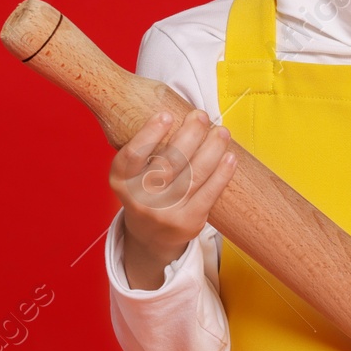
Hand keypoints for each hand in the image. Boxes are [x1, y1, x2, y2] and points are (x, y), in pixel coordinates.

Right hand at [108, 108, 236, 288]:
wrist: (152, 237)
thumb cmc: (147, 191)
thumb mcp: (135, 173)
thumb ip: (149, 148)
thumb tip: (182, 114)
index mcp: (121, 181)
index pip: (132, 155)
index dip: (149, 134)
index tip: (166, 114)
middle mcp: (139, 199)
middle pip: (169, 162)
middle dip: (190, 134)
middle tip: (201, 116)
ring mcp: (163, 214)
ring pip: (193, 175)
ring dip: (212, 149)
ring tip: (222, 132)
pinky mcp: (187, 223)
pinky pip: (208, 194)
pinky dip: (222, 173)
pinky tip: (230, 157)